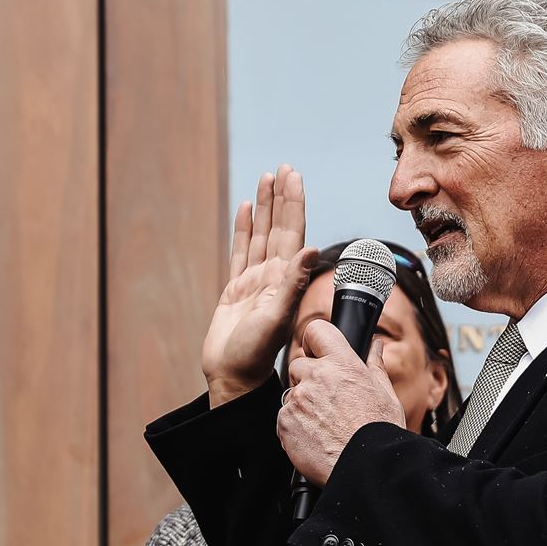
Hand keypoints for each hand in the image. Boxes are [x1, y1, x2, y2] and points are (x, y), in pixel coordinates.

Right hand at [203, 167, 319, 407]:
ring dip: (264, 207)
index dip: (294, 204)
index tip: (294, 177)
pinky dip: (244, 229)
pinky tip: (246, 208)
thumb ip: (293, 284)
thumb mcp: (277, 318)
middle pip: (278, 227)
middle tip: (283, 168)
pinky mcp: (236, 288)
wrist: (234, 377)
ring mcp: (255, 280)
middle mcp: (273, 276)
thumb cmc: (256, 354)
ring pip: (260, 234)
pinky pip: (241, 251)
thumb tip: (312, 251)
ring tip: (266, 178)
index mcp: (286, 279)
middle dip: (281, 197)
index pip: (293, 232)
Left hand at [277, 319, 404, 485]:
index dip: (315, 341)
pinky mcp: (285, 423)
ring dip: (302, 404)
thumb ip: (374, 364)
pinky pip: (284, 417)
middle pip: (298, 364)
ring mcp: (298, 400)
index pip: (316, 330)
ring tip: (325, 424)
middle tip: (327, 400)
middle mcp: (317, 377)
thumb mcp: (384, 393)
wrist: (366, 468)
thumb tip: (375, 346)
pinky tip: (315, 436)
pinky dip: (295, 426)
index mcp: (343, 365)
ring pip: (291, 393)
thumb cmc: (378, 433)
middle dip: (308, 378)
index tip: (318, 352)